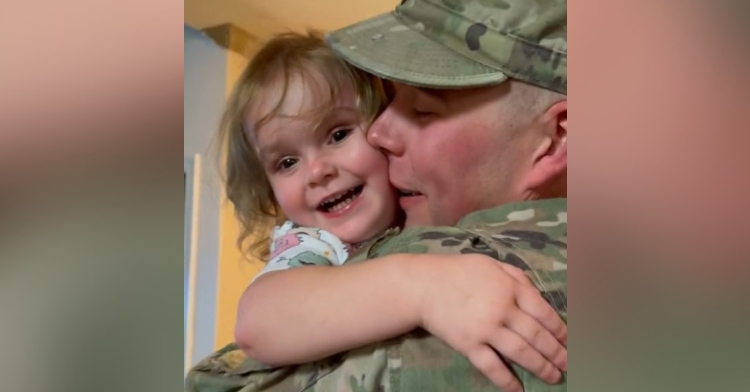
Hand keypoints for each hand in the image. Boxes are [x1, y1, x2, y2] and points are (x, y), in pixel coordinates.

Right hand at [415, 254, 566, 391]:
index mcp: (511, 287)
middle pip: (537, 335)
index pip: (544, 312)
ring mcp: (486, 329)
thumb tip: (538, 295)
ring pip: (521, 353)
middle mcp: (503, 309)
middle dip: (556, 352)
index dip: (560, 329)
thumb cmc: (458, 272)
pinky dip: (506, 380)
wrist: (422, 285)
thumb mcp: (492, 264)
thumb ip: (517, 276)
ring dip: (541, 367)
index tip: (570, 341)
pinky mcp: (469, 345)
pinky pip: (492, 366)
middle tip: (568, 364)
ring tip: (554, 377)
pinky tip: (518, 391)